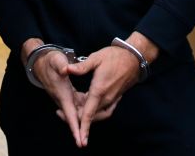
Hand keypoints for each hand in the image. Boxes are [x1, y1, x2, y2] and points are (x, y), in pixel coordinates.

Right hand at [21, 39, 82, 146]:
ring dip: (82, 120)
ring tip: (89, 129)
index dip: (75, 127)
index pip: (70, 114)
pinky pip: (77, 105)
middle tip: (85, 141)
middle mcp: (63, 99)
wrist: (42, 62)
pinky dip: (84, 108)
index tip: (79, 140)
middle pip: (73, 117)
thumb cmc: (51, 61)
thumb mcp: (56, 60)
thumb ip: (61, 65)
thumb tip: (65, 70)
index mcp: (62, 93)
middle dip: (79, 129)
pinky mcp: (68, 95)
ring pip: (76, 112)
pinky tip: (92, 106)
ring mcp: (65, 97)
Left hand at [65, 33, 158, 147]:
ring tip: (74, 113)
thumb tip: (66, 70)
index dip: (82, 126)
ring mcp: (112, 99)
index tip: (79, 138)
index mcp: (99, 90)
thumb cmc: (115, 57)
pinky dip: (95, 113)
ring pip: (97, 115)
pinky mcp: (116, 98)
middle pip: (91, 116)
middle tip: (60, 115)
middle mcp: (107, 98)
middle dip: (77, 120)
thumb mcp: (96, 58)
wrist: (134, 58)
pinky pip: (104, 111)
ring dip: (87, 117)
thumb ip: (81, 66)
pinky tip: (88, 109)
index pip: (88, 113)